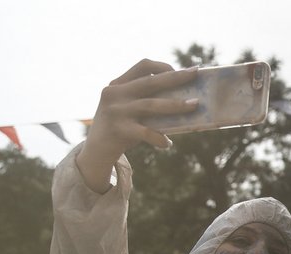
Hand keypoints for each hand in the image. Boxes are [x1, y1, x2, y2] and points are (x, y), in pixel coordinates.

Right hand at [76, 59, 198, 192]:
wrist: (95, 150)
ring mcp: (116, 110)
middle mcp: (115, 93)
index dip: (163, 66)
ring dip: (176, 105)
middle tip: (195, 75)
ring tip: (195, 105)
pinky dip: (159, 138)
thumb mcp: (129, 109)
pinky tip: (168, 144)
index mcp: (119, 84)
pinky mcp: (118, 129)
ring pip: (151, 105)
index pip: (142, 66)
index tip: (180, 70)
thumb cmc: (121, 128)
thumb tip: (185, 101)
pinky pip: (145, 132)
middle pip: (150, 82)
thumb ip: (147, 101)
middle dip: (175, 78)